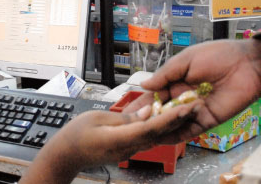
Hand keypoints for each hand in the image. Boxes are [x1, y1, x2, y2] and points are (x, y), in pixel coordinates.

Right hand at [20, 102, 201, 183]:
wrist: (66, 156)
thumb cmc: (75, 136)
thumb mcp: (97, 119)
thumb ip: (124, 117)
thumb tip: (146, 113)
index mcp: (120, 139)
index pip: (150, 127)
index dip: (169, 117)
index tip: (184, 107)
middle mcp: (129, 148)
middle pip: (158, 133)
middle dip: (178, 119)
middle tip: (194, 104)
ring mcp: (129, 151)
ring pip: (155, 137)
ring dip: (172, 124)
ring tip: (187, 109)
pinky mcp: (128, 150)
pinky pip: (147, 139)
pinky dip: (159, 129)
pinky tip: (167, 119)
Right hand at [122, 39, 260, 144]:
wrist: (249, 65)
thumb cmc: (219, 55)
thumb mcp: (186, 60)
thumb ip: (165, 74)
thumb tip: (144, 85)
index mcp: (176, 80)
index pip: (155, 95)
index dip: (142, 103)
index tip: (127, 110)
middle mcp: (183, 97)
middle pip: (161, 111)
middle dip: (147, 117)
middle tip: (131, 123)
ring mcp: (194, 110)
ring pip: (172, 122)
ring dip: (159, 126)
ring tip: (143, 130)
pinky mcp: (207, 121)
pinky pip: (188, 130)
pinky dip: (175, 134)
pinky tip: (161, 137)